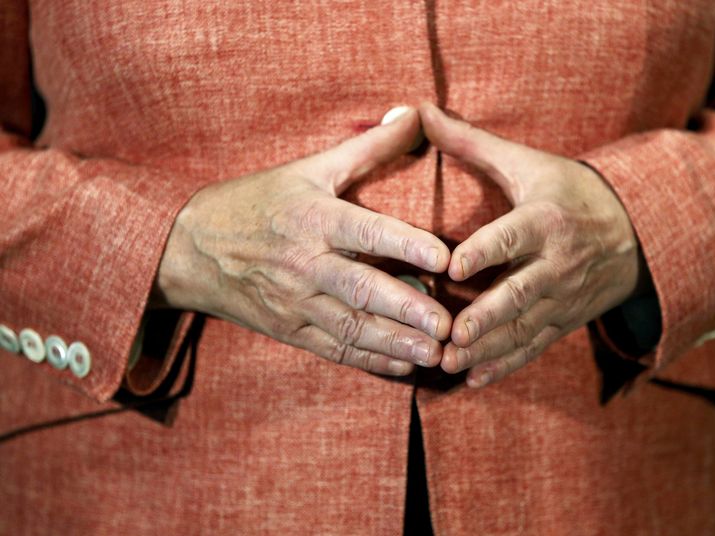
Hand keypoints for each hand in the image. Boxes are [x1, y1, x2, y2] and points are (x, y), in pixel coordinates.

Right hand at [154, 107, 451, 375]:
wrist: (191, 248)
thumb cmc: (258, 201)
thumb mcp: (309, 168)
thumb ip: (367, 147)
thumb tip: (414, 114)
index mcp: (312, 217)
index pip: (364, 230)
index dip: (404, 245)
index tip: (443, 259)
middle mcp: (303, 263)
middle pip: (359, 288)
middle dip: (405, 309)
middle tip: (446, 325)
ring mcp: (293, 301)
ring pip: (349, 327)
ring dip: (394, 343)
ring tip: (434, 353)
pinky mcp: (288, 329)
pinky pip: (331, 348)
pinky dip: (367, 360)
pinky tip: (402, 366)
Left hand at [419, 103, 643, 386]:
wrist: (637, 231)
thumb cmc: (570, 192)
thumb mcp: (528, 163)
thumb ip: (470, 143)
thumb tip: (417, 112)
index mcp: (546, 219)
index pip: (513, 236)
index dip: (486, 251)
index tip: (453, 266)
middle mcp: (557, 263)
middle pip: (521, 292)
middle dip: (487, 316)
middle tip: (452, 335)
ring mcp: (564, 297)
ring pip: (524, 327)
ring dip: (489, 349)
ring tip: (451, 363)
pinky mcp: (565, 320)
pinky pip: (535, 346)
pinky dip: (506, 365)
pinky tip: (474, 380)